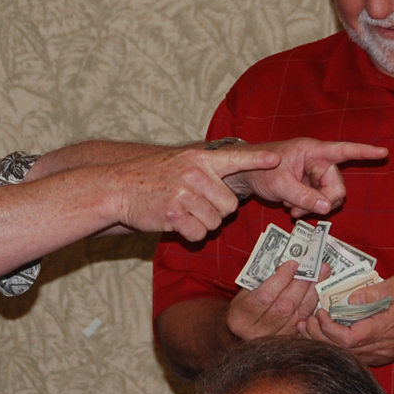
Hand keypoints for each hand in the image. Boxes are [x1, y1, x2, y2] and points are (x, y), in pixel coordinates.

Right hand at [112, 145, 281, 240]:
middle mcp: (195, 174)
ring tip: (182, 214)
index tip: (277, 159)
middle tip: (196, 207)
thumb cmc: (149, 178)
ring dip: (202, 224)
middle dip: (217, 212)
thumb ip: (204, 172)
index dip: (257, 160)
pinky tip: (176, 224)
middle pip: (229, 205)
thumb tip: (229, 190)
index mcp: (199, 159)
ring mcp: (184, 194)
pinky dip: (190, 235)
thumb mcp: (178, 163)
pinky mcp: (174, 214)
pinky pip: (198, 234)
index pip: (235, 158)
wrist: (117, 187)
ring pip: (215, 222)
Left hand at [223, 138, 387, 215]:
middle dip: (324, 201)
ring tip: (292, 209)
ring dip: (313, 206)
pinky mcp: (307, 184)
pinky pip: (318, 199)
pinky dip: (307, 207)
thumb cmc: (258, 169)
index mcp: (312, 151)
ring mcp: (312, 173)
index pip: (343, 150)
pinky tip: (291, 208)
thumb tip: (327, 207)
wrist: (243, 174)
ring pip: (328, 195)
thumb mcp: (279, 184)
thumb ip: (304, 195)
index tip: (384, 152)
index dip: (364, 152)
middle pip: (336, 185)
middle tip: (302, 210)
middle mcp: (316, 160)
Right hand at [226, 261, 321, 339]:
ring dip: (312, 292)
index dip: (281, 280)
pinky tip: (319, 290)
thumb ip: (263, 279)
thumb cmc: (246, 303)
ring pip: (298, 315)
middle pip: (284, 307)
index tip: (293, 264)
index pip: (264, 296)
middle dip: (301, 285)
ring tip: (322, 274)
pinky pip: (305, 322)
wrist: (243, 327)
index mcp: (240, 316)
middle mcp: (255, 332)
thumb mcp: (246, 290)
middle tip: (314, 267)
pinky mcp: (287, 342)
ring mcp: (273, 339)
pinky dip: (313, 304)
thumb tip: (291, 263)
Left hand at [302, 274, 393, 366]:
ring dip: (325, 342)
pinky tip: (326, 334)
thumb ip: (377, 291)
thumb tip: (350, 299)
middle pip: (340, 350)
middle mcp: (382, 347)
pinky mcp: (382, 355)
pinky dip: (336, 346)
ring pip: (346, 355)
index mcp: (386, 329)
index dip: (327, 328)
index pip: (346, 338)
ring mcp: (382, 354)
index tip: (319, 311)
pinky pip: (354, 355)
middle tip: (305, 320)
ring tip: (308, 327)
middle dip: (318, 336)